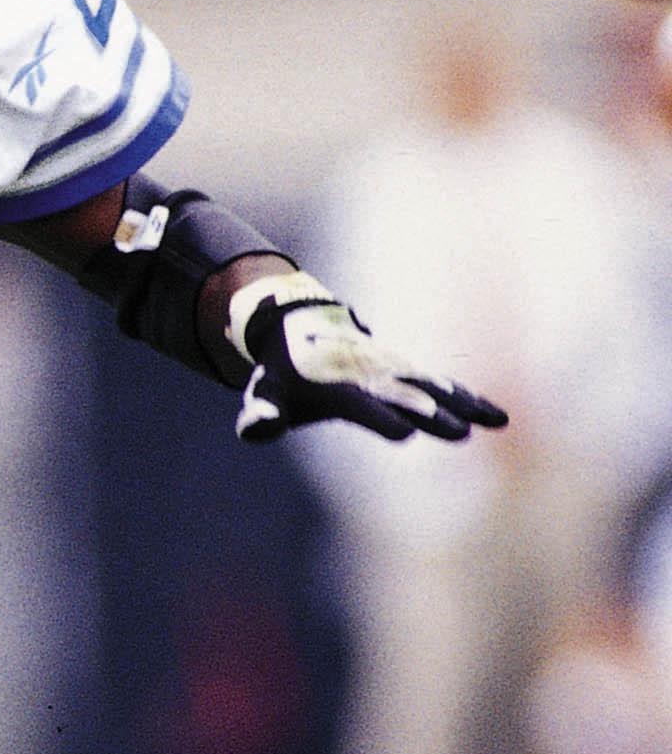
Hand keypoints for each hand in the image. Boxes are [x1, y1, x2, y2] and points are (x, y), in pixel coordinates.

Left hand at [229, 274, 506, 446]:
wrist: (297, 318)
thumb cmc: (280, 367)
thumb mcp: (263, 388)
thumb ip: (262, 410)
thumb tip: (254, 429)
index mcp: (334, 384)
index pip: (359, 404)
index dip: (379, 417)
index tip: (403, 434)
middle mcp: (369, 374)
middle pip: (405, 396)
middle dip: (433, 414)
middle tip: (462, 434)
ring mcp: (390, 368)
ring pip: (432, 386)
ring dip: (465, 403)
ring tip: (498, 421)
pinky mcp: (402, 369)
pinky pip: (438, 383)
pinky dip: (466, 395)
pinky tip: (494, 413)